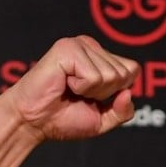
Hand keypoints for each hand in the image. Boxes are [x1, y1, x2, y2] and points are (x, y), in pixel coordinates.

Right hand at [0, 35, 139, 141]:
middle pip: (124, 74)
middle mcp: (91, 46)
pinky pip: (93, 76)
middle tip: (77, 94)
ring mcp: (79, 44)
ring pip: (110, 75)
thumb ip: (123, 111)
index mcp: (100, 57)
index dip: (117, 92)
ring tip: (69, 88)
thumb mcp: (103, 120)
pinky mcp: (67, 48)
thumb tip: (128, 93)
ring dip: (91, 91)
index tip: (92, 97)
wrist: (32, 122)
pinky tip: (64, 83)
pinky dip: (81, 87)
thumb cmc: (62, 119)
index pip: (133, 70)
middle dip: (105, 93)